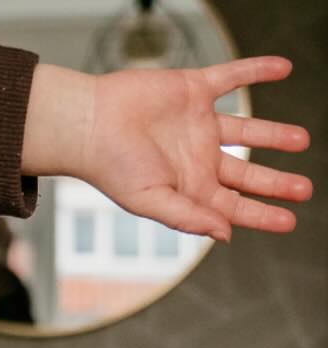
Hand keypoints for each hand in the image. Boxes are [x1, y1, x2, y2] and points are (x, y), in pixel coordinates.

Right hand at [22, 58, 311, 241]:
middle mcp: (197, 158)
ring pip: (247, 128)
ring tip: (301, 140)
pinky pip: (233, 77)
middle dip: (275, 183)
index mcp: (188, 188)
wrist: (89, 125)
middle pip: (246, 172)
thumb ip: (187, 218)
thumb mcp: (149, 201)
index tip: (289, 221)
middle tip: (303, 190)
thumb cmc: (109, 168)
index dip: (261, 213)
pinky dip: (258, 70)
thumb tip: (225, 234)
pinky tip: (282, 68)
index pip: (233, 205)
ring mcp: (198, 124)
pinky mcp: (194, 90)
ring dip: (275, 134)